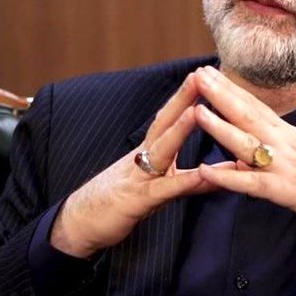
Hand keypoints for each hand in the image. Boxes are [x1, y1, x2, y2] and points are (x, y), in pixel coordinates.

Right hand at [50, 72, 235, 257]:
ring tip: (198, 112)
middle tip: (201, 74)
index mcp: (146, 153)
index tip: (203, 75)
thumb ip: (186, 182)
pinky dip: (183, 181)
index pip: (167, 119)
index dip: (184, 97)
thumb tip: (215, 175)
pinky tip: (202, 174)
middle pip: (163, 123)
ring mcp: (138, 177)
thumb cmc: (117, 202)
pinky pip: (163, 189)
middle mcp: (141, 158)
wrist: (80, 222)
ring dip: (180, 130)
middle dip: (182, 98)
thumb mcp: (155, 190)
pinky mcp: (137, 201)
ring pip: (161, 149)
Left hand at [192, 65, 295, 230]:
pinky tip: (206, 170)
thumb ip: (271, 155)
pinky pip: (252, 183)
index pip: (254, 105)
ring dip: (220, 127)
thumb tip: (241, 160)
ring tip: (195, 111)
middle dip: (220, 94)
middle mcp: (284, 143)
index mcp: (287, 134)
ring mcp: (284, 165)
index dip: (231, 88)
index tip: (209, 71)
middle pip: (247, 114)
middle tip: (196, 74)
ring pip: (246, 143)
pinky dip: (228, 178)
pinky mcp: (285, 191)